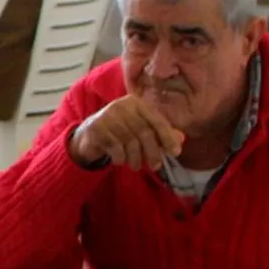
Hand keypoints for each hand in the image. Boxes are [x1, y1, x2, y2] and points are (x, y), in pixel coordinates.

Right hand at [68, 95, 184, 169]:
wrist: (88, 136)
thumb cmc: (119, 133)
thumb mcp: (140, 132)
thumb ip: (160, 134)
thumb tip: (180, 139)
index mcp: (136, 103)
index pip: (156, 119)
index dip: (167, 136)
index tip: (175, 152)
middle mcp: (122, 105)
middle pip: (144, 131)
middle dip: (153, 151)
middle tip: (156, 165)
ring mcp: (107, 116)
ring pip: (130, 141)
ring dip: (136, 158)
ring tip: (136, 165)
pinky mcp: (96, 128)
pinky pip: (115, 147)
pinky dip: (120, 158)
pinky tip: (120, 160)